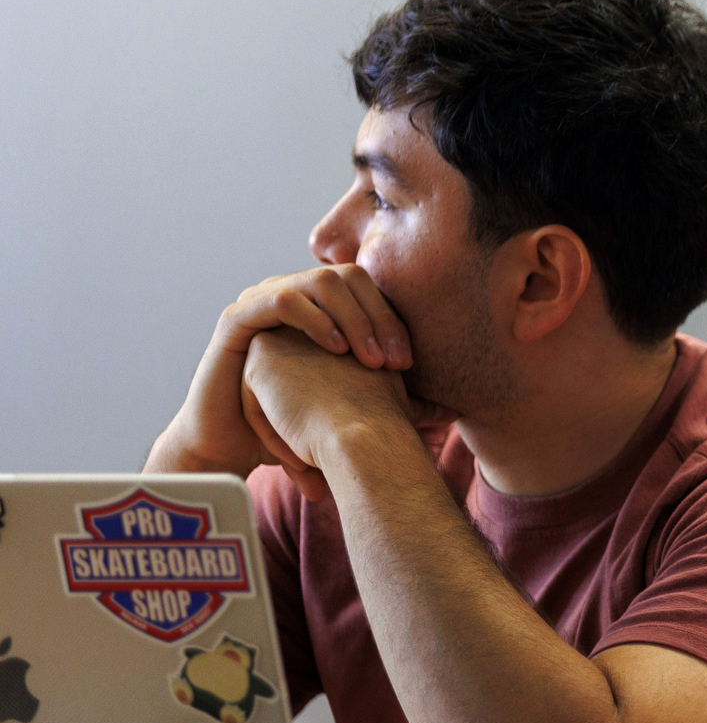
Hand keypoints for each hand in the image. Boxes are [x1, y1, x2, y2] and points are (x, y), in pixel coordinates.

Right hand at [147, 266, 412, 476]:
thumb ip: (398, 401)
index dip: (393, 320)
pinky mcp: (237, 317)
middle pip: (349, 279)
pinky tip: (336, 349)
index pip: (368, 290)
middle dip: (378, 318)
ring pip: (320, 283)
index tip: (407, 364)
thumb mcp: (353, 406)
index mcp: (321, 307)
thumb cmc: (295, 425)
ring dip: (353, 318)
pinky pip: (282, 299)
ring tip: (369, 361)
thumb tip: (454, 410)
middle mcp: (294, 295)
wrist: (236, 443)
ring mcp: (263, 300)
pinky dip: (315, 319)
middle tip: (394, 363)